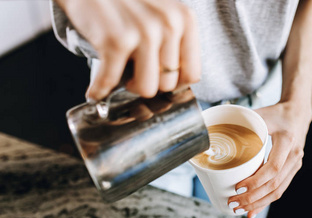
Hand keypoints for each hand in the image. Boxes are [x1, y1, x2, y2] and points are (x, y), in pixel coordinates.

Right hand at [56, 0, 200, 99]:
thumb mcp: (161, 11)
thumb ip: (173, 39)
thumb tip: (176, 81)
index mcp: (184, 19)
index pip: (192, 74)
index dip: (174, 82)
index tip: (160, 79)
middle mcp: (168, 25)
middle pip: (168, 84)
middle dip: (150, 82)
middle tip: (135, 71)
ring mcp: (144, 33)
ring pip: (146, 88)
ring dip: (129, 86)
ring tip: (120, 73)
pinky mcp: (116, 40)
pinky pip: (110, 82)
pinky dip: (99, 90)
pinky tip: (96, 90)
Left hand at [227, 102, 311, 217]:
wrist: (297, 114)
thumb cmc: (276, 114)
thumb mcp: (260, 115)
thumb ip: (241, 124)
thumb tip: (212, 134)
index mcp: (287, 141)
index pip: (272, 168)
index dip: (255, 182)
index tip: (237, 188)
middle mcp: (294, 155)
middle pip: (274, 184)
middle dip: (252, 198)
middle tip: (233, 203)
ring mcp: (295, 165)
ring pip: (278, 191)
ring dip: (258, 203)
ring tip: (240, 209)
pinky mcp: (293, 170)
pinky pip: (280, 190)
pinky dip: (266, 202)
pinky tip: (253, 210)